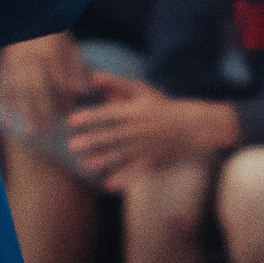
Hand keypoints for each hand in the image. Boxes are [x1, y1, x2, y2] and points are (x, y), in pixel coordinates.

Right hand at [0, 32, 87, 140]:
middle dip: (43, 111)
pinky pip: (3, 87)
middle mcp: (30, 56)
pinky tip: (8, 123)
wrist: (24, 17)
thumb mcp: (68, 45)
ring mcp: (14, 62)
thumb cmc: (52, 35)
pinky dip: (5, 105)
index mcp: (49, 49)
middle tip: (50, 134)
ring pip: (19, 90)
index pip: (57, 75)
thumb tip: (84, 91)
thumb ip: (76, 68)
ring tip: (32, 134)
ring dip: (24, 113)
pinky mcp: (4, 66)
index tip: (70, 111)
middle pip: (36, 87)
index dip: (64, 94)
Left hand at [66, 74, 238, 189]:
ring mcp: (146, 147)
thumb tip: (93, 77)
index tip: (73, 121)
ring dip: (102, 161)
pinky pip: (136, 172)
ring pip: (121, 155)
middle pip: (112, 136)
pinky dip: (123, 179)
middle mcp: (139, 130)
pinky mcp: (154, 162)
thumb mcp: (142, 91)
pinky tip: (108, 185)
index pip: (109, 114)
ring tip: (84, 166)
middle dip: (92, 141)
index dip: (91, 117)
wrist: (192, 126)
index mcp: (135, 112)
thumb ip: (117, 83)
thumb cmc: (161, 107)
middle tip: (72, 146)